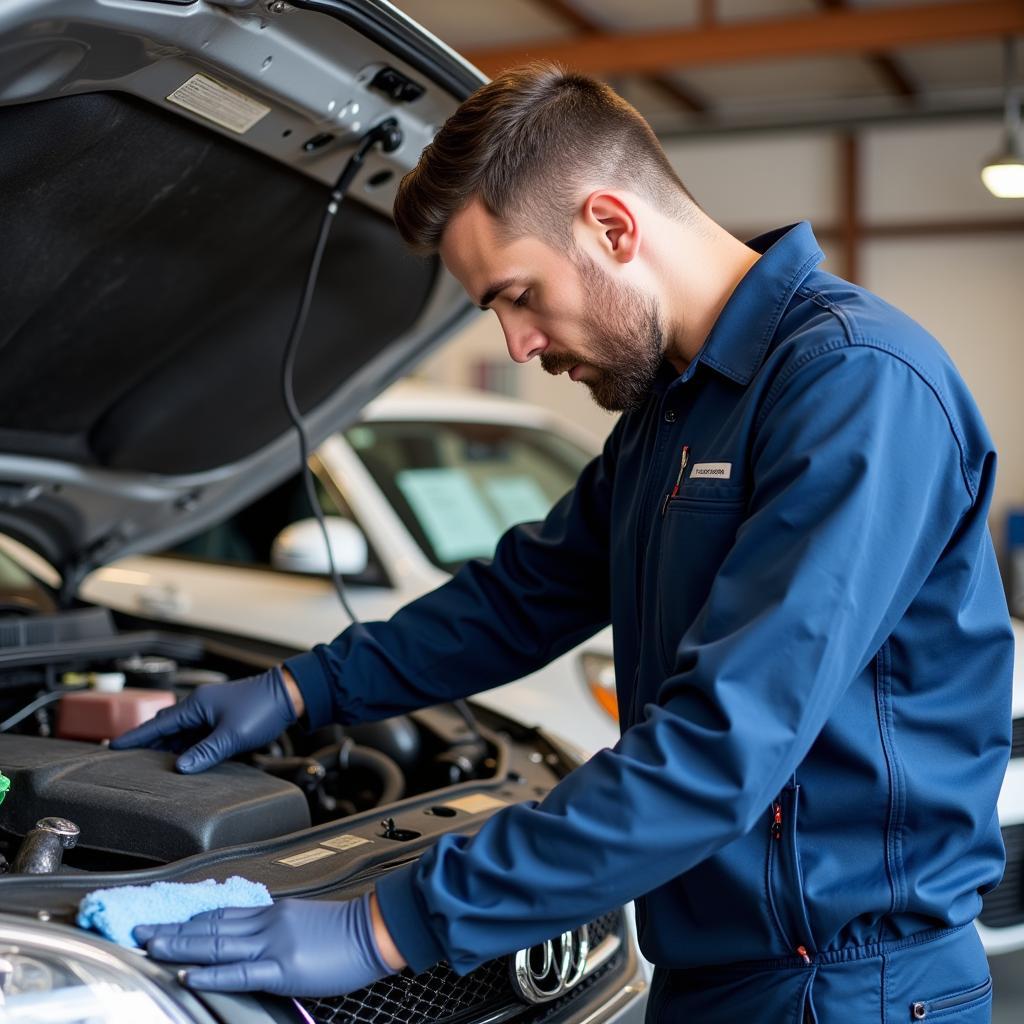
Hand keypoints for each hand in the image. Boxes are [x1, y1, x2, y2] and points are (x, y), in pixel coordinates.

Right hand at [109, 667, 296, 772]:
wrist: (288, 696)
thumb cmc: (262, 709)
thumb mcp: (232, 735)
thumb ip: (205, 752)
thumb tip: (181, 767)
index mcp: (196, 705)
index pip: (158, 723)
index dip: (136, 736)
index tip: (114, 746)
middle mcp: (200, 705)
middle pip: (166, 726)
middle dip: (148, 742)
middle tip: (129, 758)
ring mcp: (211, 710)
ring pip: (181, 730)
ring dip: (168, 744)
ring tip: (152, 762)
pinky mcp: (221, 717)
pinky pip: (196, 732)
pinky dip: (187, 744)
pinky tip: (184, 757)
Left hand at [133, 893, 392, 996]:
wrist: (376, 930)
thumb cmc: (348, 929)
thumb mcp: (306, 920)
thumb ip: (277, 925)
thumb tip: (254, 935)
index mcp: (274, 912)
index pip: (222, 912)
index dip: (190, 917)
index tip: (166, 920)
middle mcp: (268, 923)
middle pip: (211, 924)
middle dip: (173, 930)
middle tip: (141, 931)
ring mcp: (274, 944)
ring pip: (218, 943)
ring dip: (181, 946)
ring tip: (152, 948)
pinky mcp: (283, 968)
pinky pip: (240, 971)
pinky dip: (211, 973)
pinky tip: (189, 975)